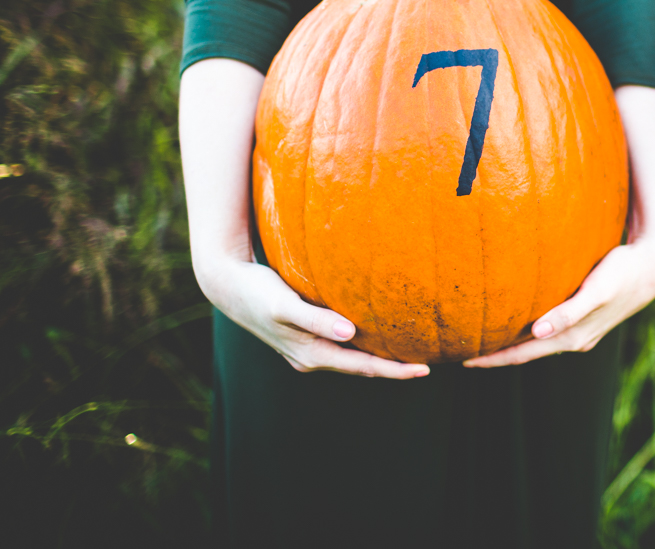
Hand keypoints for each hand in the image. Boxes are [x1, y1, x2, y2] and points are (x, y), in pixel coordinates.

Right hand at [195, 256, 430, 377]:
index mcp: (310, 354)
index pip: (363, 367)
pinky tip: (377, 335)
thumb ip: (316, 319)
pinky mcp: (305, 336)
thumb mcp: (284, 304)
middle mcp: (310, 357)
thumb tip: (350, 334)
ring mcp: (307, 349)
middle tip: (428, 364)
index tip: (424, 369)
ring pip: (352, 359)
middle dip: (393, 369)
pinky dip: (363, 346)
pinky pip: (343, 347)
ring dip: (380, 359)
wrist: (227, 284)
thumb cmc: (257, 291)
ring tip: (410, 353)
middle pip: (362, 367)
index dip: (394, 370)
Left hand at [463, 234, 654, 366]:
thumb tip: (537, 331)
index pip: (524, 353)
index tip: (465, 360)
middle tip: (464, 353)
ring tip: (485, 340)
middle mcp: (575, 339)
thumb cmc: (623, 272)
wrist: (654, 266)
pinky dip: (530, 332)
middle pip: (527, 352)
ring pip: (538, 343)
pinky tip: (521, 322)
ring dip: (512, 345)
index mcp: (573, 337)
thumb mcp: (598, 290)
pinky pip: (550, 330)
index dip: (494, 358)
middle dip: (497, 355)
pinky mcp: (586, 318)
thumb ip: (569, 311)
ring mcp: (581, 331)